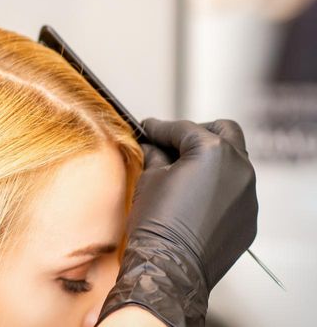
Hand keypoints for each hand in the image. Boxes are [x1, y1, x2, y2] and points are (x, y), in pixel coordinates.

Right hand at [99, 119, 257, 325]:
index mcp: (212, 151)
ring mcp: (248, 194)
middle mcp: (239, 167)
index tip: (147, 129)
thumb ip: (156, 155)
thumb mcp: (149, 179)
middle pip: (223, 132)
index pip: (183, 129)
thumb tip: (154, 146)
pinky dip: (218, 190)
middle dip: (198, 132)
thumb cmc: (156, 223)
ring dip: (211, 162)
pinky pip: (235, 193)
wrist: (171, 268)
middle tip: (175, 142)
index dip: (159, 128)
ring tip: (185, 174)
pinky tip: (195, 201)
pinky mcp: (249, 217)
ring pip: (233, 163)